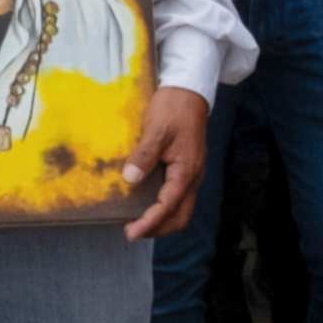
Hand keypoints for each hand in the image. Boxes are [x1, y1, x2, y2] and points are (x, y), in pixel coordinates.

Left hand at [119, 87, 212, 240]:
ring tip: (137, 222)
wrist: (188, 90)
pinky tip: (145, 201)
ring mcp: (190, 173)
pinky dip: (162, 206)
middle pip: (179, 216)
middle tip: (132, 232)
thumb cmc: (174, 107)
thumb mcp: (157, 129)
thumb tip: (130, 179)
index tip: (131, 232)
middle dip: (157, 228)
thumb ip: (144, 155)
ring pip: (180, 208)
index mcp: (186, 170)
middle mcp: (192, 177)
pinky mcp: (185, 168)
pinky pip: (176, 196)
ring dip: (161, 220)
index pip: (168, 206)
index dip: (149, 222)